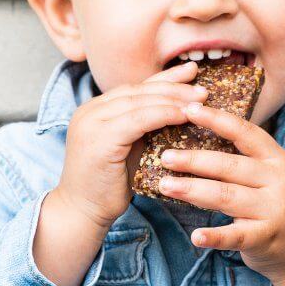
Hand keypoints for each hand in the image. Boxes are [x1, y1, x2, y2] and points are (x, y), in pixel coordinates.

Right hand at [55, 61, 208, 231]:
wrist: (82, 213)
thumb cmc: (109, 186)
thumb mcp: (129, 149)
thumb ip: (143, 128)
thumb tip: (179, 111)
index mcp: (94, 110)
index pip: (134, 87)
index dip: (163, 79)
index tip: (190, 73)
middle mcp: (89, 110)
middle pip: (138, 90)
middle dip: (172, 85)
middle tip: (202, 86)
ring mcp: (91, 122)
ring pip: (140, 101)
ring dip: (173, 99)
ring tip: (200, 100)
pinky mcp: (99, 138)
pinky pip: (138, 119)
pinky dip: (164, 114)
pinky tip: (184, 115)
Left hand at [156, 102, 284, 285]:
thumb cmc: (272, 201)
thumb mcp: (267, 173)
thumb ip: (240, 157)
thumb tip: (193, 132)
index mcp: (276, 158)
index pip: (245, 133)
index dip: (217, 120)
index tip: (188, 109)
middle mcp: (278, 181)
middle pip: (230, 166)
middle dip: (194, 160)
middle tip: (165, 157)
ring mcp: (274, 210)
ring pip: (227, 197)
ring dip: (193, 190)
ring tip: (165, 186)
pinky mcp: (266, 237)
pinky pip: (235, 236)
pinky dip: (214, 236)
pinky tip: (195, 237)